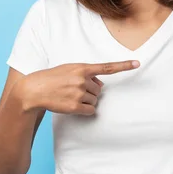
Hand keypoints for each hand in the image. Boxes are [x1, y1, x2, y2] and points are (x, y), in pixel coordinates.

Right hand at [19, 60, 139, 115]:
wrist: (34, 90)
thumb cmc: (52, 78)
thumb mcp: (69, 70)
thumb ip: (86, 74)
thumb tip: (100, 85)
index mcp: (82, 68)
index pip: (107, 67)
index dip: (124, 66)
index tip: (137, 63)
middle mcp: (82, 80)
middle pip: (99, 89)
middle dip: (90, 91)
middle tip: (74, 90)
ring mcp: (78, 93)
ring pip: (95, 100)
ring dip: (86, 100)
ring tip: (70, 96)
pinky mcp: (74, 106)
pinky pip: (90, 110)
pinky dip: (85, 110)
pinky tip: (73, 105)